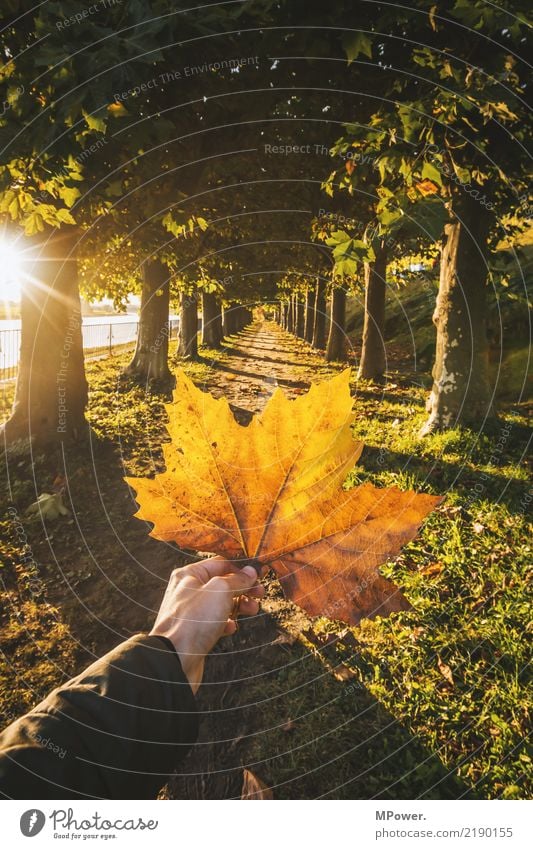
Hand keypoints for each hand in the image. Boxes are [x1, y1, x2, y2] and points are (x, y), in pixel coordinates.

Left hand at [150, 557, 264, 692]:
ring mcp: (191, 611)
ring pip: (222, 603)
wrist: (174, 659)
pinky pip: (215, 622)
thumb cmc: (193, 620)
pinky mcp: (195, 631)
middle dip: (244, 587)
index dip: (242, 567)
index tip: (260, 572)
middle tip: (260, 593)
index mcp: (189, 574)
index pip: (221, 563)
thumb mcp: (220, 591)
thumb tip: (250, 571)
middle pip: (223, 583)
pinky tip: (231, 627)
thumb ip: (237, 579)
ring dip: (240, 605)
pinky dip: (227, 623)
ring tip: (252, 610)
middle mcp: (189, 590)